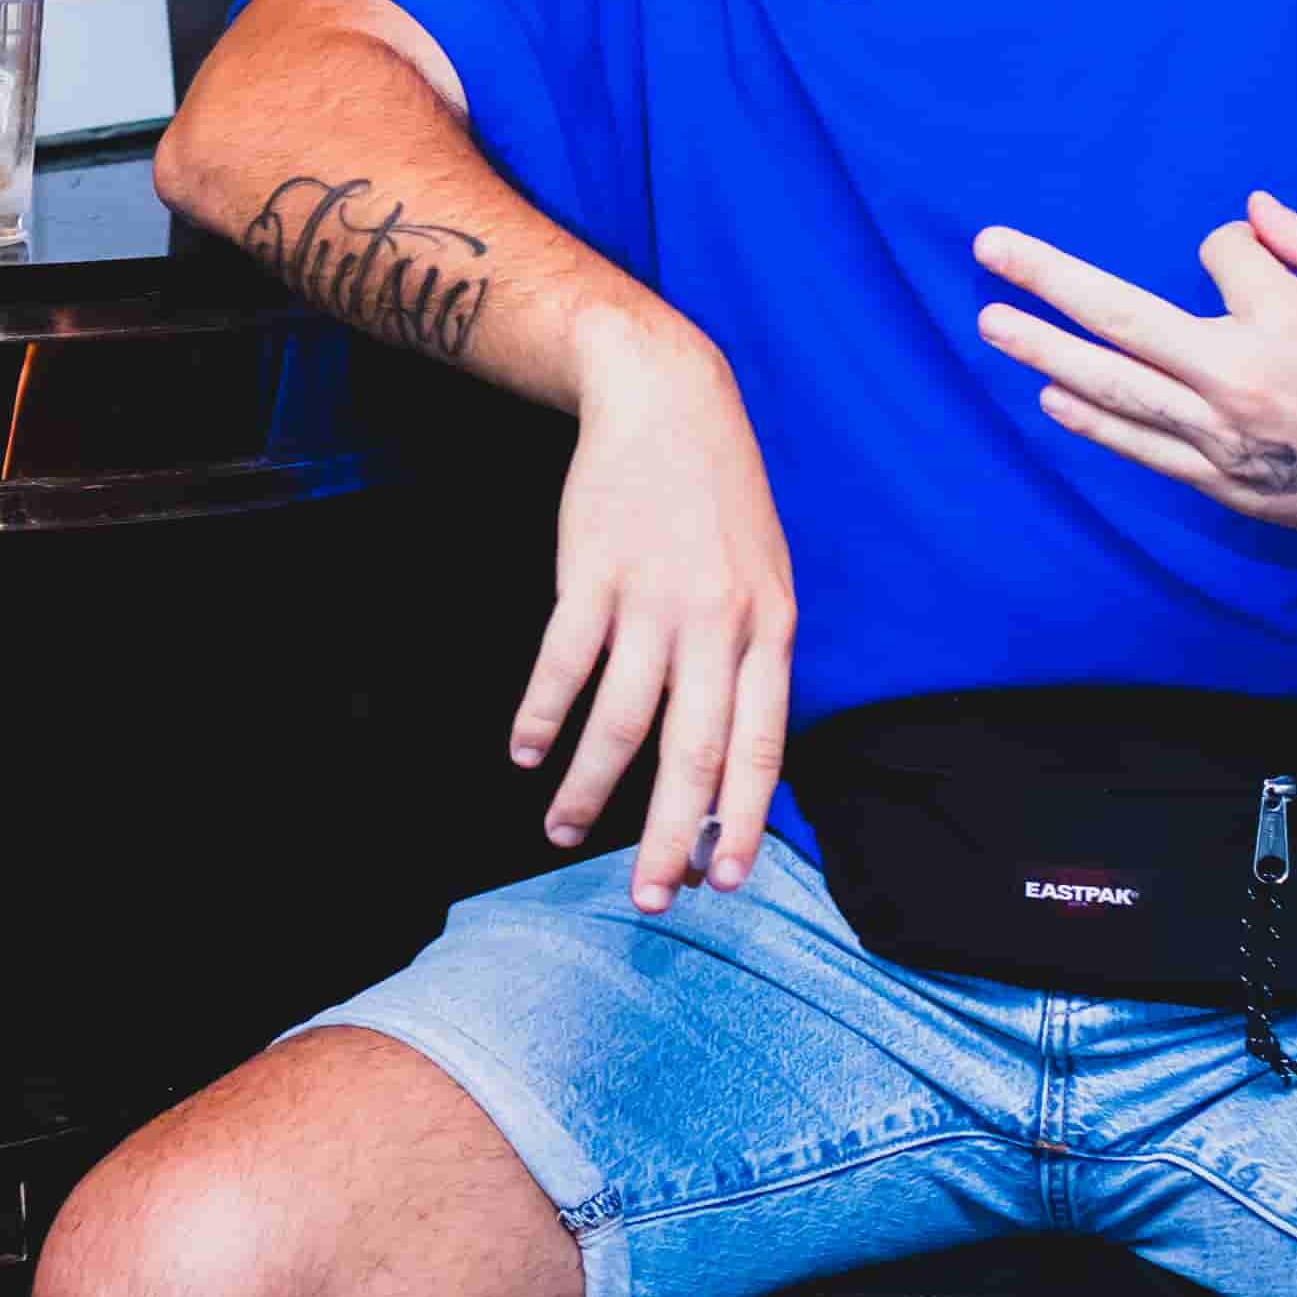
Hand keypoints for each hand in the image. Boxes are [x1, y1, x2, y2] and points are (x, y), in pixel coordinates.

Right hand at [509, 316, 796, 913]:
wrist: (666, 398)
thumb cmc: (717, 501)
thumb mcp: (763, 577)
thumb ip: (751, 660)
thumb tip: (733, 762)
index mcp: (770, 627)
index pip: (759, 745)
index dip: (741, 819)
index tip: (723, 882)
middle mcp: (718, 621)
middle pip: (692, 751)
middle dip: (670, 836)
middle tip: (649, 898)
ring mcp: (654, 597)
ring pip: (621, 719)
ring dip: (589, 785)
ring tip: (562, 831)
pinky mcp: (593, 573)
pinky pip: (565, 663)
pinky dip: (541, 715)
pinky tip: (526, 752)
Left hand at [973, 194, 1296, 552]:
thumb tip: (1247, 207)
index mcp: (1285, 320)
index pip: (1219, 254)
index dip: (1232, 246)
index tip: (1254, 254)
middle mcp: (1241, 380)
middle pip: (1121, 320)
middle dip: (1048, 280)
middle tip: (989, 251)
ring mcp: (1226, 438)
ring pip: (1116, 388)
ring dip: (1046, 351)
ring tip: (993, 323)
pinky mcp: (1227, 483)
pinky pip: (1144, 447)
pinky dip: (1094, 422)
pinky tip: (1052, 396)